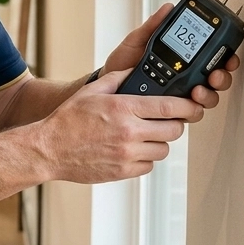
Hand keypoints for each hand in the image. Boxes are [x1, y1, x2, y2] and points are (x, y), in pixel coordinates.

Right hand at [37, 71, 203, 182]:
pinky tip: (131, 150)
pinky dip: (145, 159)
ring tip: (143, 136)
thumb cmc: (67, 120)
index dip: (188, 106)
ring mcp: (127, 154)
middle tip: (165, 121)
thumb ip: (117, 78)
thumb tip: (136, 72)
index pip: (171, 107)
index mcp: (124, 108)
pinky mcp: (123, 171)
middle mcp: (129, 132)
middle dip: (174, 125)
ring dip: (158, 142)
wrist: (49, 149)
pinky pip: (148, 166)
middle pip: (174, 131)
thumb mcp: (91, 90)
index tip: (194, 106)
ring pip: (163, 149)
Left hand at [103, 4, 241, 107]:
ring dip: (208, 95)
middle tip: (213, 76)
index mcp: (183, 59)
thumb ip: (152, 26)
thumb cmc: (123, 63)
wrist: (106, 86)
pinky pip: (188, 114)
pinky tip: (184, 105)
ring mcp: (181, 96)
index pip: (213, 58)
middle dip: (221, 78)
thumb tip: (167, 8)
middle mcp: (187, 78)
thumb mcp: (137, 41)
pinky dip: (191, 111)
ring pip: (207, 99)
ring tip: (196, 91)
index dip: (226, 58)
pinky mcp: (171, 112)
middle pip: (217, 80)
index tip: (227, 57)